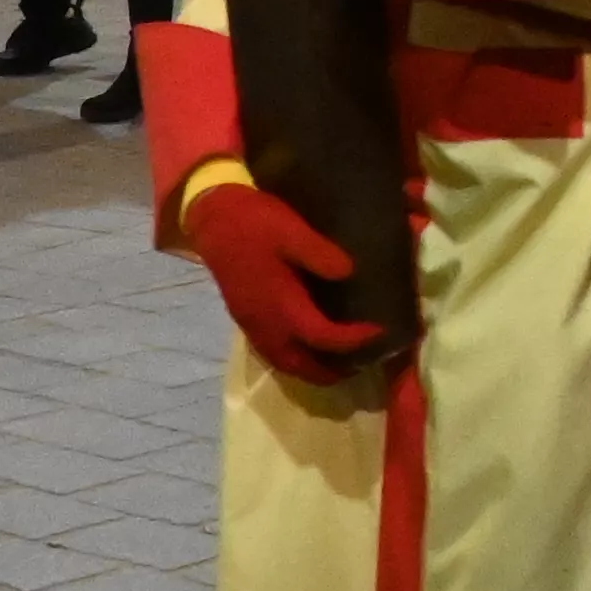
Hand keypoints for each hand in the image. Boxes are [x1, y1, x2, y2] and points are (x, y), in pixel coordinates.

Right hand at [185, 179, 383, 379]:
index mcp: (281, 306)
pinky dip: (293, 359)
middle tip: (361, 362)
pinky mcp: (244, 318)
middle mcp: (266, 324)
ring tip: (337, 361)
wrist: (211, 219)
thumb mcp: (291, 230)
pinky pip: (271, 353)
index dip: (353, 340)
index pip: (323, 337)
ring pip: (283, 363)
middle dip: (331, 372)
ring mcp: (252, 324)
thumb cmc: (253, 223)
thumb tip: (350, 273)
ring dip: (311, 370)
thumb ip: (320, 254)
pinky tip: (306, 345)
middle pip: (301, 366)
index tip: (380, 332)